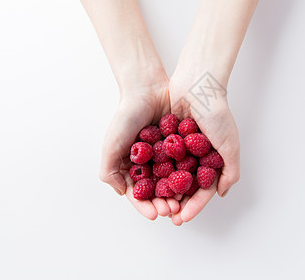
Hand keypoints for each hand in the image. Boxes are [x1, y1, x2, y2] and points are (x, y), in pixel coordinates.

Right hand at [99, 72, 180, 219]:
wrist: (146, 90)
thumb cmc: (126, 117)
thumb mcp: (111, 145)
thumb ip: (109, 171)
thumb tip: (122, 194)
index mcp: (132, 167)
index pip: (139, 193)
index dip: (145, 206)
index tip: (155, 215)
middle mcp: (149, 164)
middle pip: (158, 191)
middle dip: (164, 203)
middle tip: (172, 210)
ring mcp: (166, 156)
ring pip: (173, 182)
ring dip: (178, 194)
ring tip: (183, 201)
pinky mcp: (181, 147)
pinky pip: (186, 165)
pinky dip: (190, 176)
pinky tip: (195, 184)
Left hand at [168, 74, 239, 225]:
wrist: (197, 85)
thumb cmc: (217, 114)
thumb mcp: (230, 145)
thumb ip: (230, 171)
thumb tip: (221, 193)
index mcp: (212, 160)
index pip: (203, 189)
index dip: (194, 205)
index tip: (183, 218)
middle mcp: (195, 156)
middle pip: (184, 186)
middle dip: (176, 202)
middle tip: (167, 215)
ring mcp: (180, 148)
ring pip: (170, 175)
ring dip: (163, 191)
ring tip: (155, 203)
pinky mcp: (166, 138)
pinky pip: (158, 159)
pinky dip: (153, 171)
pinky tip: (145, 183)